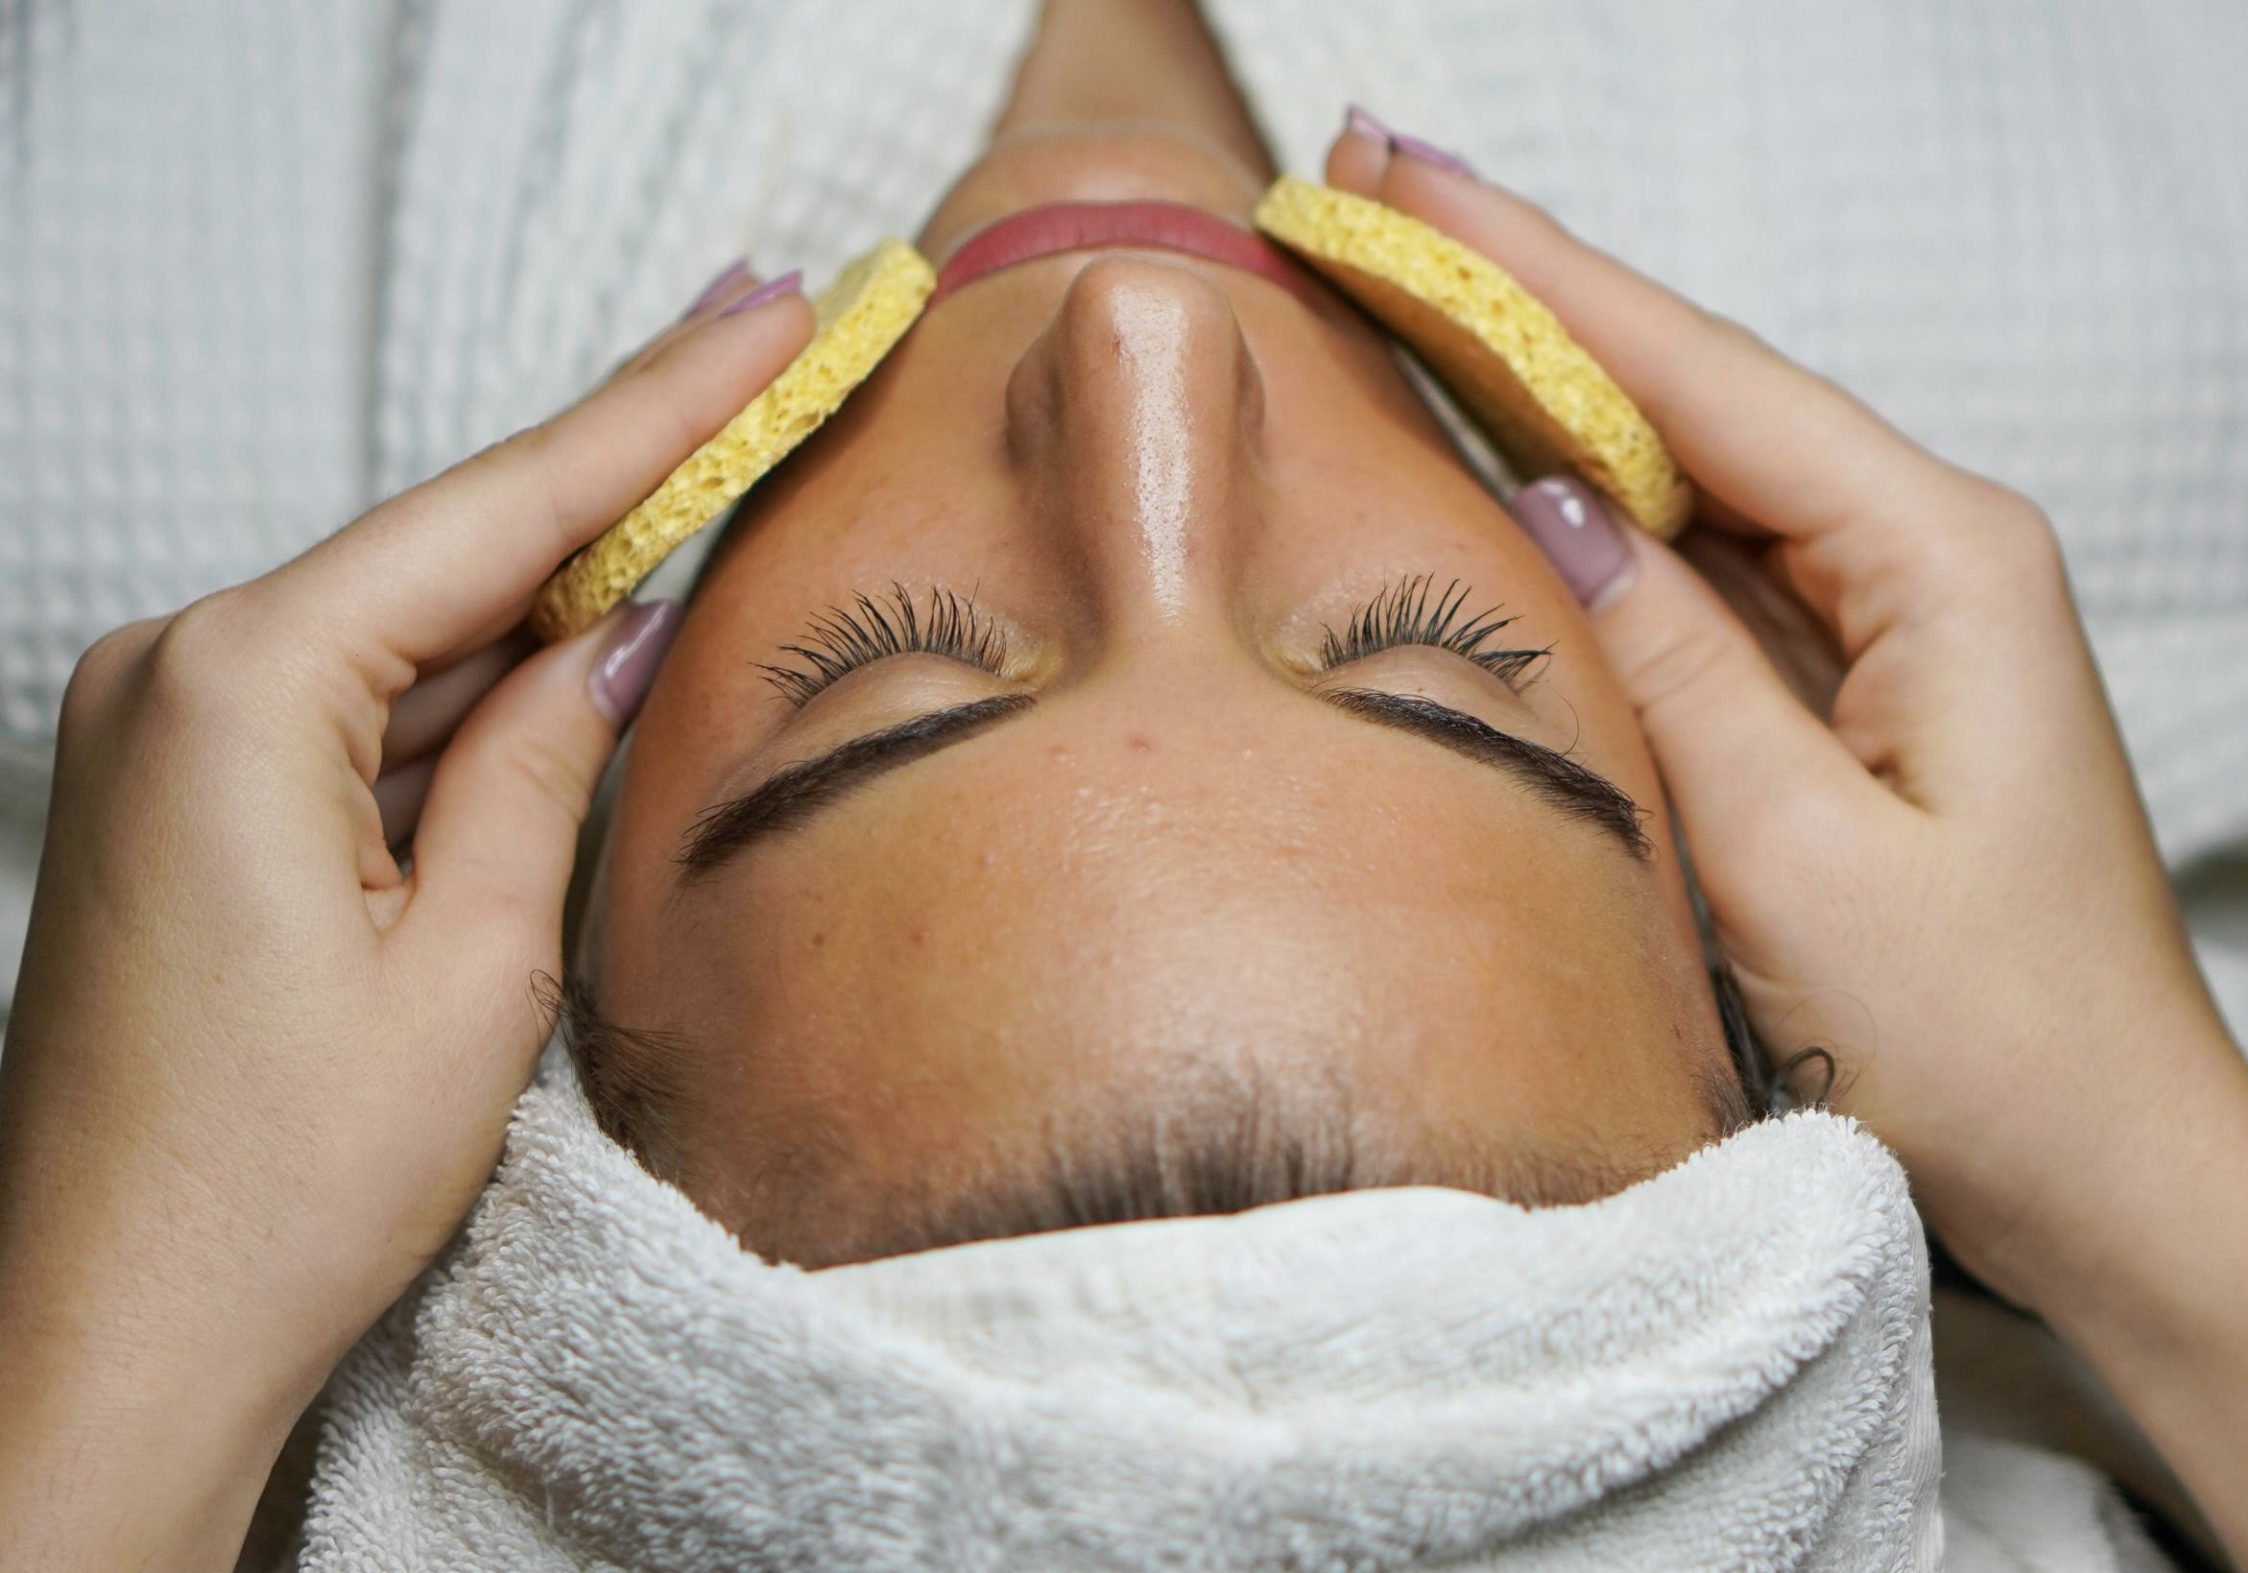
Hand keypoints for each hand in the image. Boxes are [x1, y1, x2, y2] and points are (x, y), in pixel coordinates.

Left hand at [0, 265, 807, 1566]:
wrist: (109, 1341)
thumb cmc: (278, 1184)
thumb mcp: (475, 968)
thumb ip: (545, 761)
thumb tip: (617, 629)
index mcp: (242, 689)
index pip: (502, 509)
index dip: (664, 405)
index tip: (772, 306)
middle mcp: (175, 675)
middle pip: (451, 545)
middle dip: (623, 466)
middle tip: (766, 345)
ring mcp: (164, 734)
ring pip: (411, 626)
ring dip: (558, 582)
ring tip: (715, 481)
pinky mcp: (180, 799)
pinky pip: (359, 702)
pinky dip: (475, 683)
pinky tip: (583, 642)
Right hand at [1323, 124, 2247, 1572]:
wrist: (2120, 1187)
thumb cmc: (1991, 1049)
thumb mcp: (1795, 861)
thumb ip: (1669, 666)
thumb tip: (1551, 506)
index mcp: (1943, 561)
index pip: (1702, 379)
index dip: (1536, 275)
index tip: (1399, 184)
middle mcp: (1932, 558)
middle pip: (1696, 396)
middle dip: (1530, 297)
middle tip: (1368, 195)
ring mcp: (1900, 625)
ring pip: (1697, 477)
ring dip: (1554, 390)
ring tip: (1408, 293)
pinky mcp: (1863, 696)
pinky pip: (1713, 573)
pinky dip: (1604, 513)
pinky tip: (1513, 464)